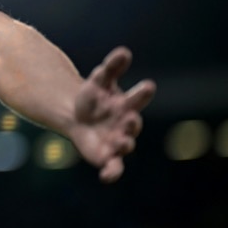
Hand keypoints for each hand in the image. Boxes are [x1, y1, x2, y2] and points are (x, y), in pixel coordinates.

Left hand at [69, 46, 155, 183]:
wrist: (78, 117)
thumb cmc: (95, 97)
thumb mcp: (99, 80)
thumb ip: (111, 67)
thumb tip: (124, 51)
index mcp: (127, 104)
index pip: (138, 97)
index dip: (143, 92)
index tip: (149, 85)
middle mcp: (126, 124)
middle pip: (132, 124)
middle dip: (132, 123)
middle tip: (130, 119)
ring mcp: (118, 141)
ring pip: (125, 145)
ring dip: (124, 144)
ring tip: (122, 142)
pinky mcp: (107, 157)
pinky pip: (113, 168)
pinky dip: (112, 173)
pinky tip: (106, 176)